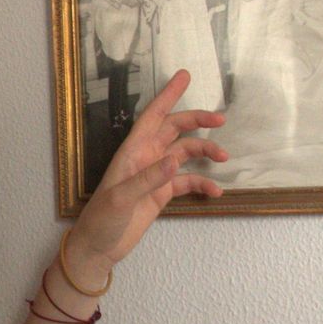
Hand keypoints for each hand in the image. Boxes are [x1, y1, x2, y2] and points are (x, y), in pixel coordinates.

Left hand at [69, 72, 227, 280]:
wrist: (98, 247)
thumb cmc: (101, 220)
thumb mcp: (121, 199)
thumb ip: (149, 179)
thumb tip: (176, 160)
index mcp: (131, 152)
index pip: (152, 116)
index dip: (168, 95)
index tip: (184, 76)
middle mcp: (144, 158)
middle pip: (174, 130)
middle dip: (196, 121)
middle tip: (220, 119)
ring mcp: (154, 175)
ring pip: (184, 154)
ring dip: (204, 153)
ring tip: (224, 157)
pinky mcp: (161, 194)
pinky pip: (186, 182)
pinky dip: (202, 184)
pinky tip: (215, 191)